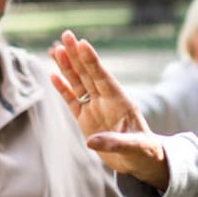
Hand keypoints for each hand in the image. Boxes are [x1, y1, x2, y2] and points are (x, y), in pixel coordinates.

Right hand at [48, 30, 169, 187]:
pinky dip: (63, 88)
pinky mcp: (86, 119)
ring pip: (78, 83)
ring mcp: (94, 108)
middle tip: (66, 34)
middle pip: (88, 74)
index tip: (82, 43)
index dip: (92, 61)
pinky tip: (53, 75)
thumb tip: (92, 142)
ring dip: (67, 67)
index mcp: (120, 101)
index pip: (103, 77)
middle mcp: (105, 100)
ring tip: (56, 49)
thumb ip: (114, 143)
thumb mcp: (134, 148)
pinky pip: (72, 100)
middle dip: (77, 55)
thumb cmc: (143, 152)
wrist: (140, 162)